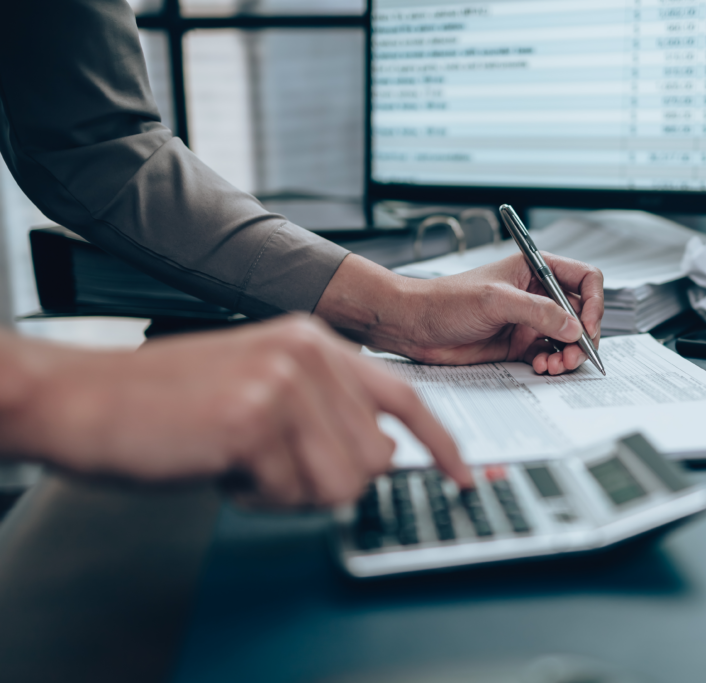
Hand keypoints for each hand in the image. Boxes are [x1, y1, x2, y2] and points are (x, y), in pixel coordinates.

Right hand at [0, 317, 470, 506]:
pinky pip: (290, 492)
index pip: (405, 398)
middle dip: (327, 480)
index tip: (465, 475)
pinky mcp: (255, 416)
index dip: (440, 443)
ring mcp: (283, 380)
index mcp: (316, 341)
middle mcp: (309, 352)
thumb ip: (327, 411)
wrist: (87, 398)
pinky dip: (256, 496)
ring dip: (291, 490)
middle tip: (274, 466)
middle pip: (374, 456)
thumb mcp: (265, 387)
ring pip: (341, 480)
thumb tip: (382, 454)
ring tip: (246, 462)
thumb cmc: (172, 401)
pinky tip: (223, 465)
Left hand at [315, 253, 603, 374]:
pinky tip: (541, 368)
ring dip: (569, 354)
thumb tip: (573, 327)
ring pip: (568, 339)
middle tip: (574, 354)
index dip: (594, 301)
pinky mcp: (518, 345)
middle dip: (583, 336)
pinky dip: (552, 364)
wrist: (413, 326)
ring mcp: (528, 321)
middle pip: (581, 314)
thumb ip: (538, 312)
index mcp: (534, 269)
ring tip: (556, 365)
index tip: (587, 325)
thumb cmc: (444, 300)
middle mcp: (535, 294)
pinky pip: (549, 355)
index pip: (584, 278)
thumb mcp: (495, 300)